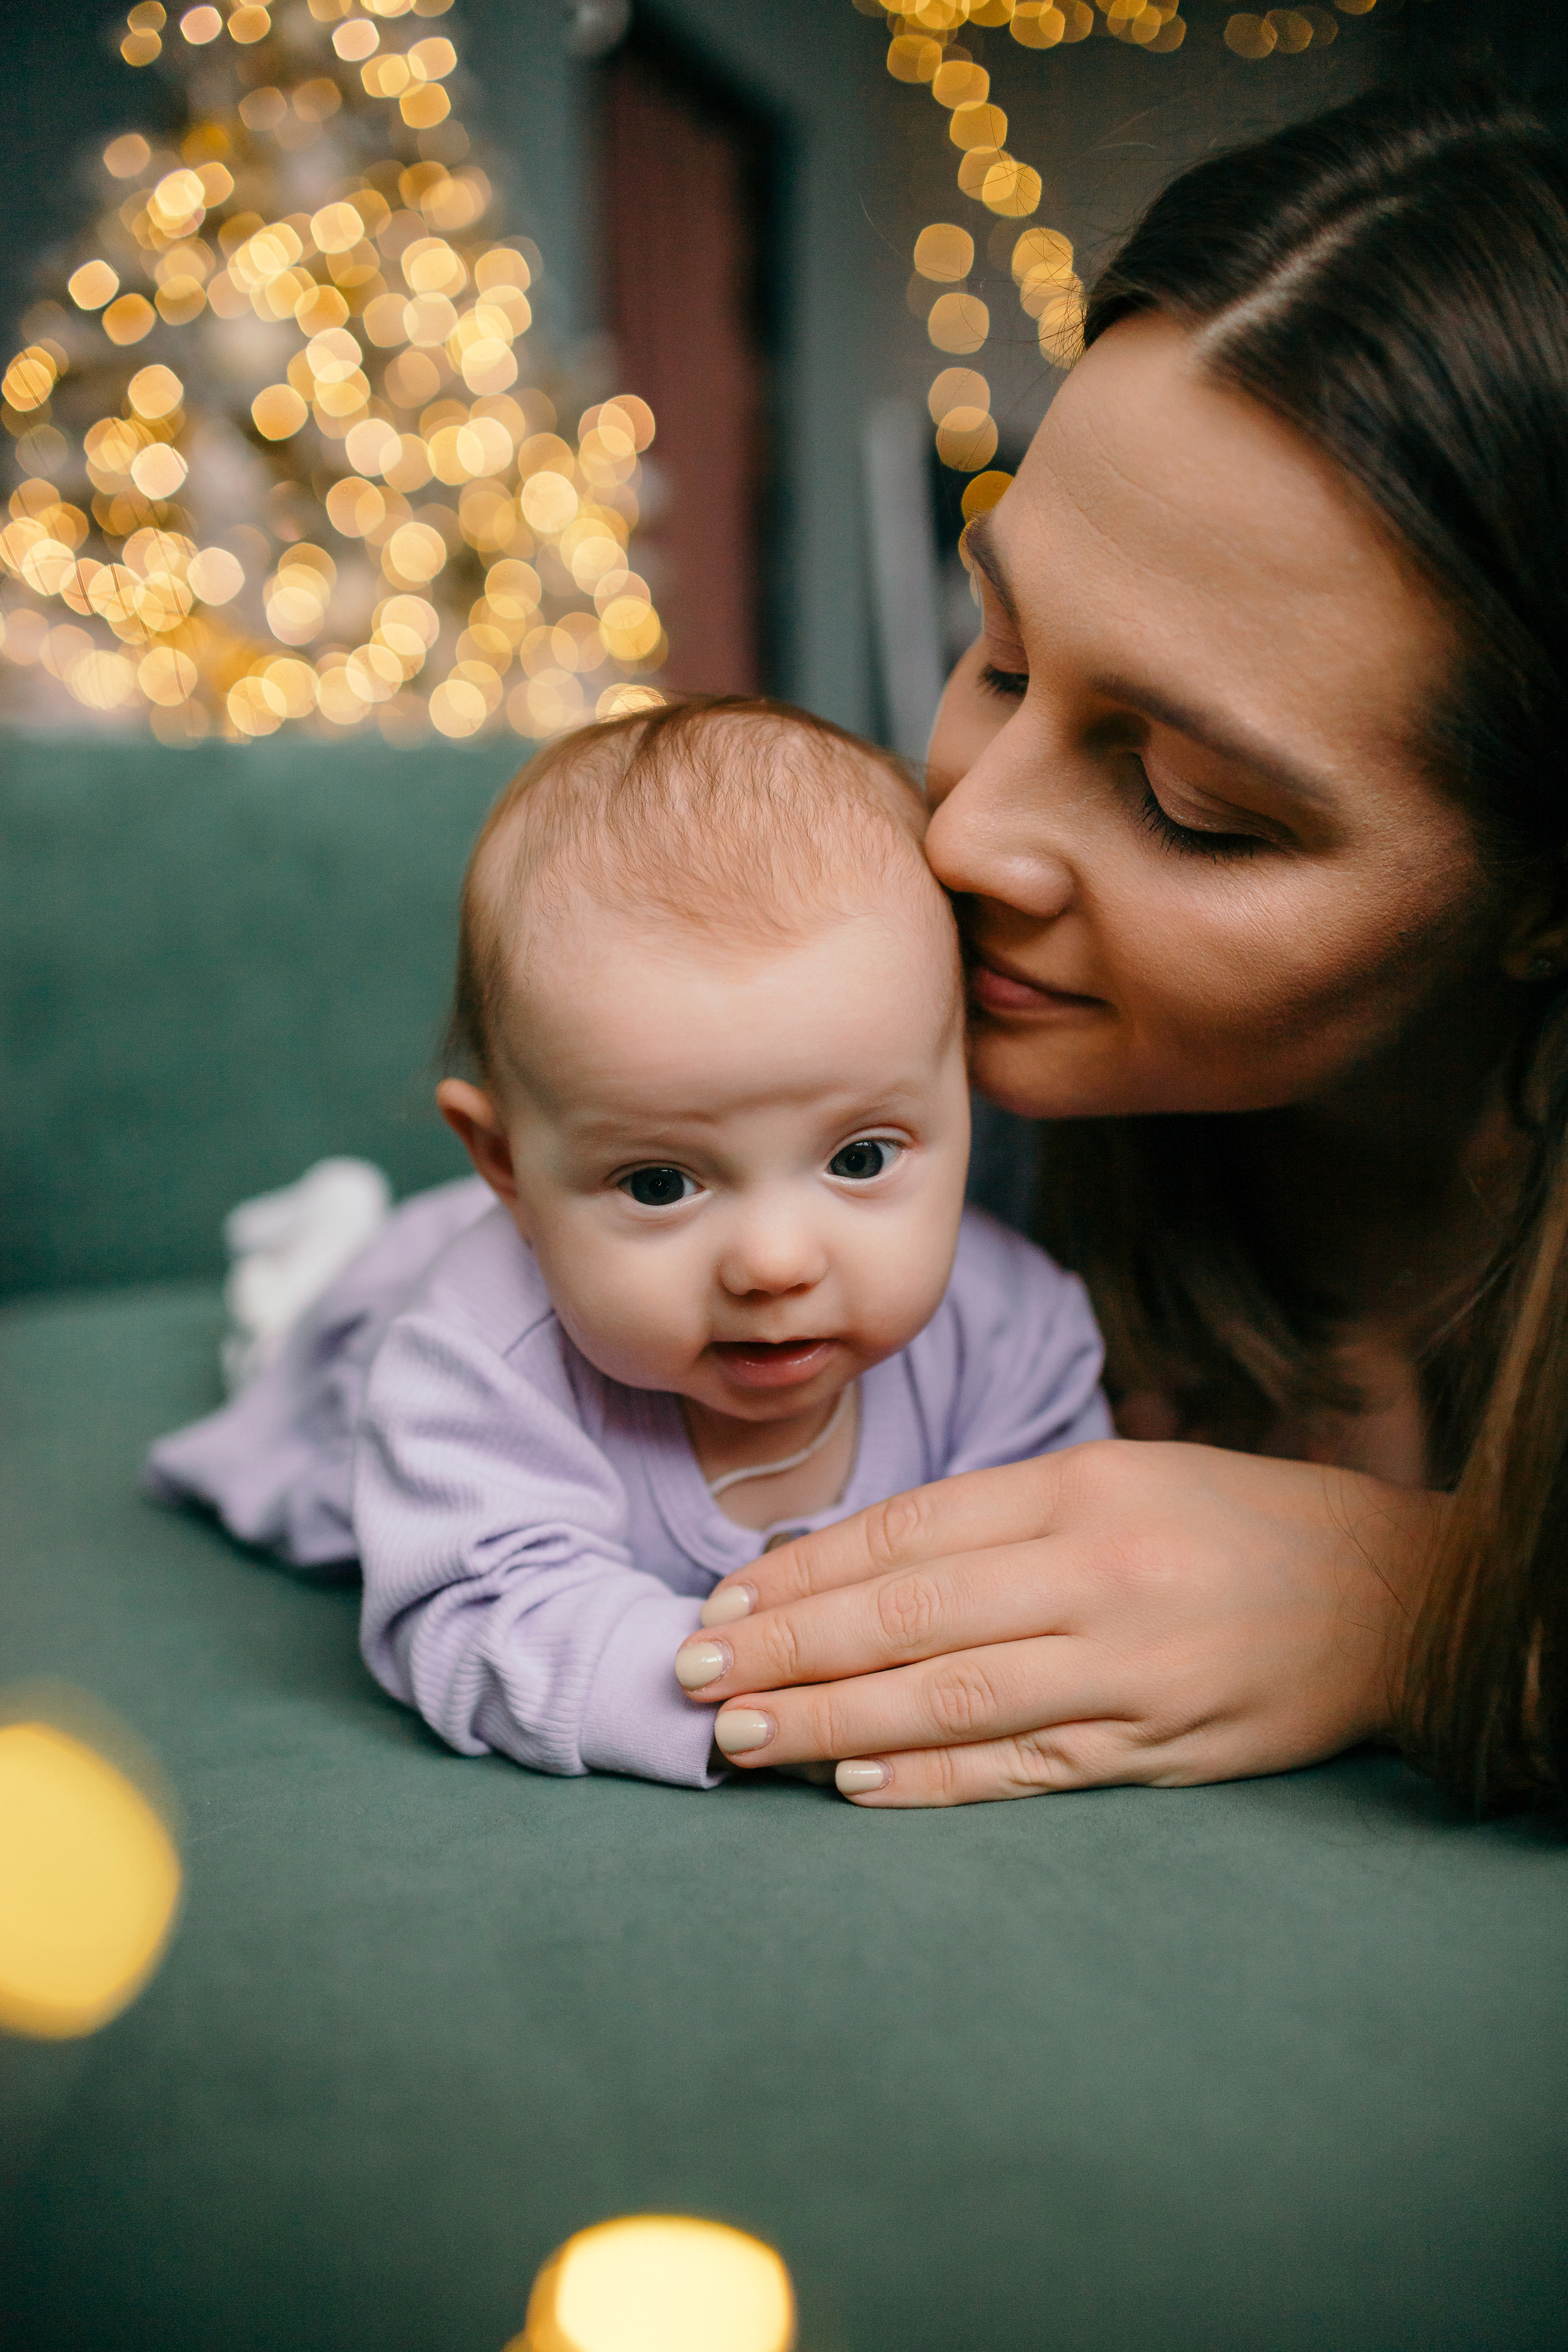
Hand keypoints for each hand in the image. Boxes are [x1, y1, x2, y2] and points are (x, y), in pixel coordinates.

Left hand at [675, 1440, 1441, 1805]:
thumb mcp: (1121, 1476)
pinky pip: (1025, 1769)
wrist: (1392, 1594)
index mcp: (1080, 1488)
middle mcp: (1097, 1573)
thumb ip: (1000, 1520)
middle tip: (693, 1675)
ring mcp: (1129, 1669)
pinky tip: (857, 1787)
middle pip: (909, 1616)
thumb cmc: (1236, 1523)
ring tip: (742, 1736)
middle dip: (787, 1648)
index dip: (805, 1570)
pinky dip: (935, 1782)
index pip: (909, 1533)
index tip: (724, 1601)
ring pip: (950, 1699)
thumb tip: (855, 1564)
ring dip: (832, 1722)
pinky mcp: (1160, 1748)